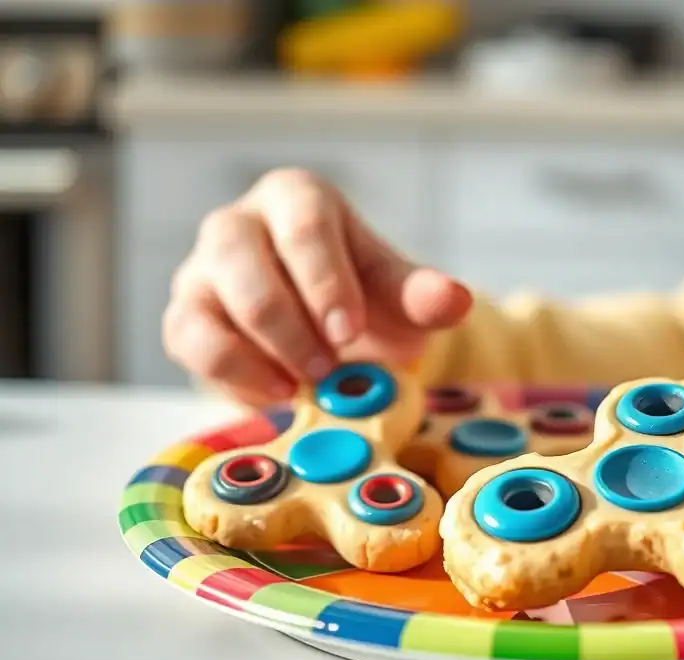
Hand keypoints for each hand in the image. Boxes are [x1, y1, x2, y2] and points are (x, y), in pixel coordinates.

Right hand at [162, 168, 472, 405]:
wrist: (326, 335)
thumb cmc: (360, 299)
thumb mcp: (398, 296)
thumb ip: (423, 296)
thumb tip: (454, 300)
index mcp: (298, 199)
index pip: (303, 221)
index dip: (325, 279)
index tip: (349, 331)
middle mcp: (240, 223)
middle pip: (240, 253)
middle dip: (287, 319)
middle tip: (328, 367)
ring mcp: (203, 269)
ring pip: (205, 298)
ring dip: (257, 350)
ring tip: (304, 385)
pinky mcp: (185, 317)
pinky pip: (189, 341)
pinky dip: (232, 374)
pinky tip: (276, 393)